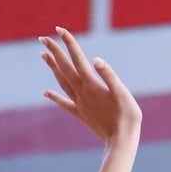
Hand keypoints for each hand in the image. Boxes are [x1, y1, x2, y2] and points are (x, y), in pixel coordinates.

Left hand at [40, 28, 141, 145]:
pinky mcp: (81, 115)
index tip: (59, 29)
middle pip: (65, 68)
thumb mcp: (123, 93)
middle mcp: (82, 93)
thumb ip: (109, 76)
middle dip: (54, 51)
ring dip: (52, 68)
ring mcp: (80, 104)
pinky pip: (64, 103)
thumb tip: (96, 60)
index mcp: (92, 85)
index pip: (78, 59)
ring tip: (43, 55)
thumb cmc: (126, 117)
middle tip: (43, 38)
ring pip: (62, 82)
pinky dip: (54, 96)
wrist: (121, 142)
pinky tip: (45, 92)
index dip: (69, 43)